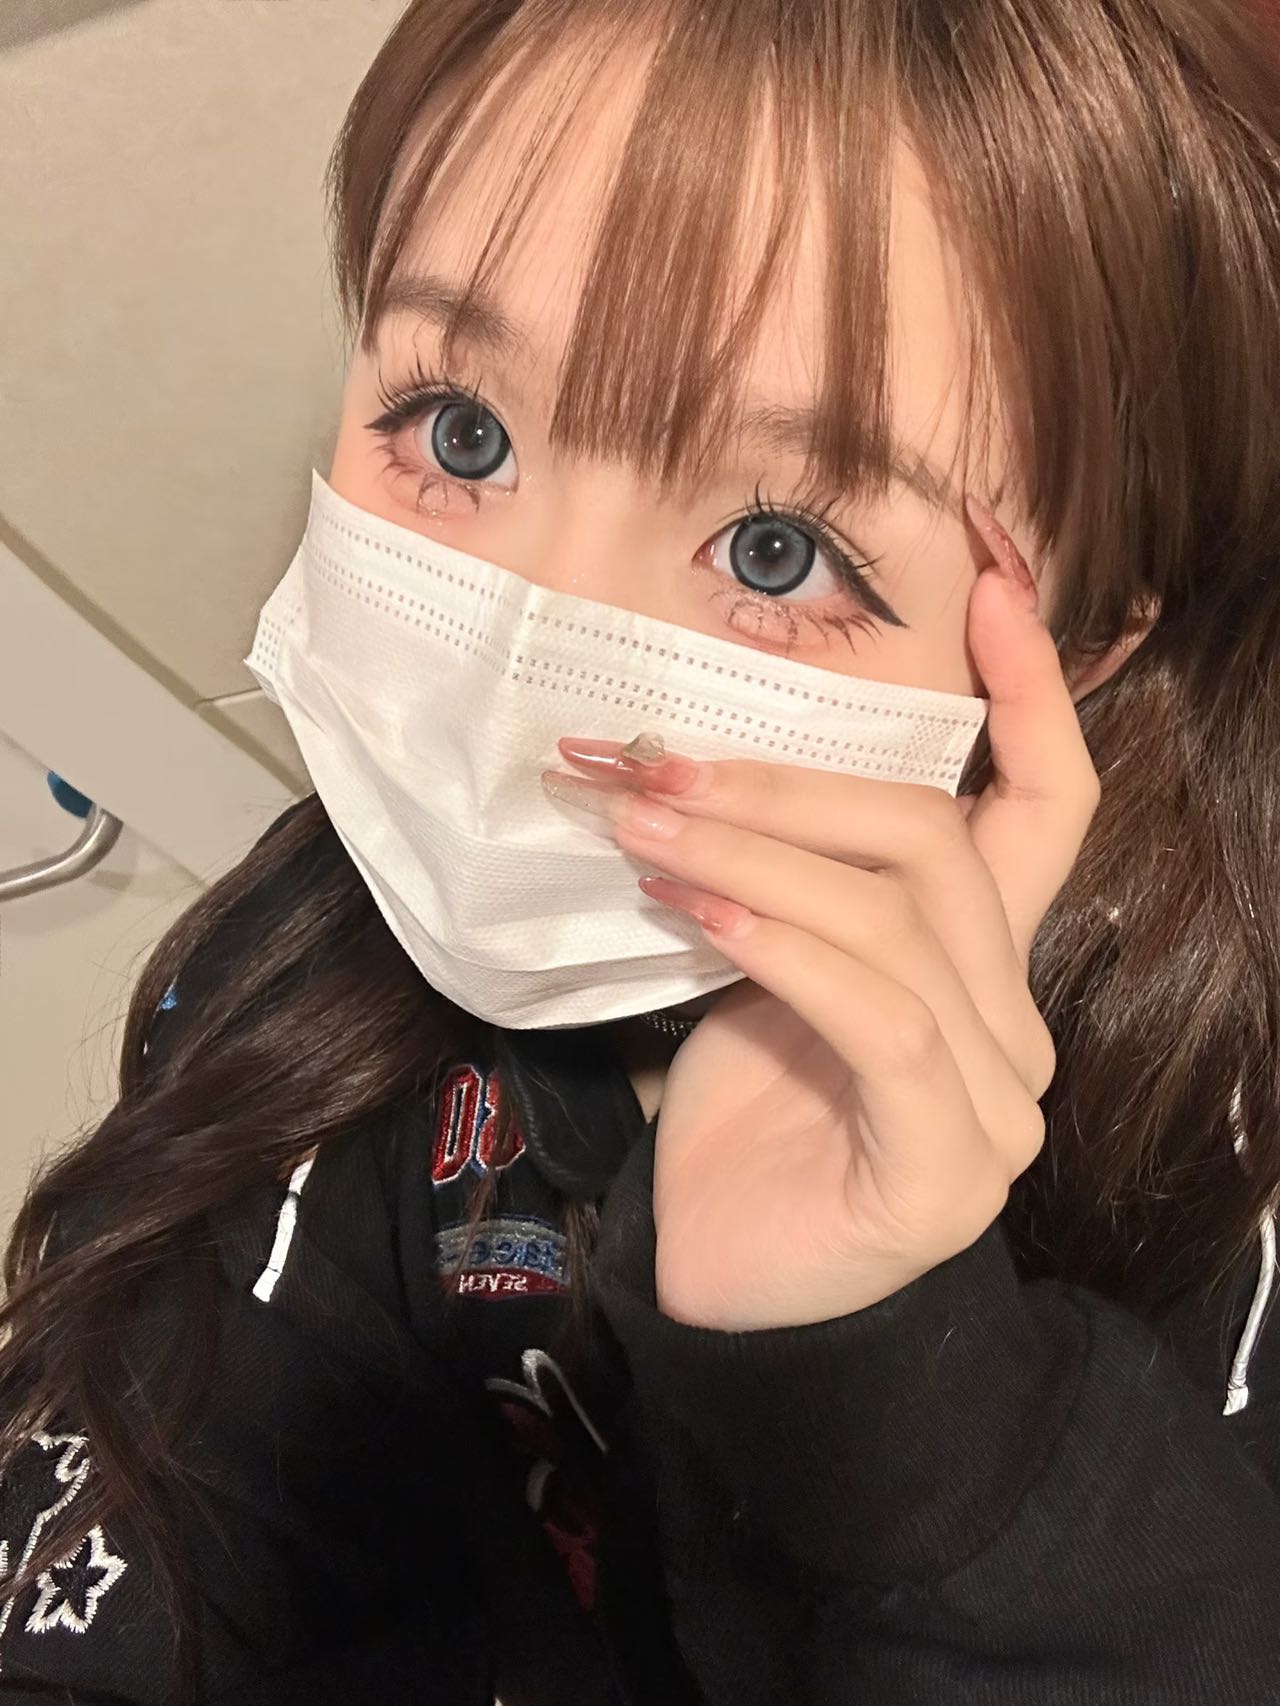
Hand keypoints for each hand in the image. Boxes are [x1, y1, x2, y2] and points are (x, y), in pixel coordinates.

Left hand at [549, 507, 1099, 1330]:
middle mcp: (1016, 1019)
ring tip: (644, 824)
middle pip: (940, 848)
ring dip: (758, 854)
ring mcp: (1002, 1101)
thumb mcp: (766, 963)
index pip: (1049, 807)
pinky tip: (695, 910)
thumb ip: (785, 877)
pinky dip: (782, 946)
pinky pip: (878, 1017)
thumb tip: (694, 759)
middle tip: (659, 762)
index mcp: (984, 961)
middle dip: (795, 788)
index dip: (1034, 696)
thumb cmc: (747, 1113)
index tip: (993, 585)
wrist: (724, 1280)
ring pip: (898, 923)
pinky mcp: (948, 1166)